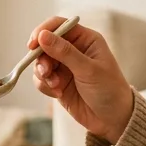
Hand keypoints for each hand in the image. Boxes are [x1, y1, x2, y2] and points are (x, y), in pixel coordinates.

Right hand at [28, 16, 134, 143]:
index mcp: (86, 40)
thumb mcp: (88, 70)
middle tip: (45, 71)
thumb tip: (43, 36)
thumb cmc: (109, 90)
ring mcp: (65, 67)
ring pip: (41, 62)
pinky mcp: (58, 82)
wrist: (113, 120)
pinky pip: (42, 79)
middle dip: (41, 57)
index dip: (44, 31)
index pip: (59, 25)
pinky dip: (45, 86)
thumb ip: (65, 52)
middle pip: (45, 44)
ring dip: (43, 73)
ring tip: (55, 85)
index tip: (33, 44)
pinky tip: (57, 93)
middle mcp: (74, 50)